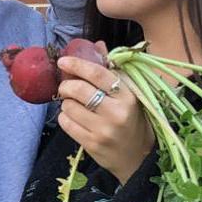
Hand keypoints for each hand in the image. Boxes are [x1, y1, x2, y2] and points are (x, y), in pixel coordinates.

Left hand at [56, 43, 154, 183]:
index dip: (77, 64)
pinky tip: (74, 118)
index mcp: (128, 96)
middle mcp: (116, 112)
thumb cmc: (131, 120)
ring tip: (76, 106)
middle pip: (78, 89)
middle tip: (66, 87)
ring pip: (68, 106)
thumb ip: (111, 70)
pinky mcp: (92, 144)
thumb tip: (97, 44)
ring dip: (66, 103)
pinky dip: (65, 117)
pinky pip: (66, 123)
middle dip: (66, 85)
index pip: (97, 74)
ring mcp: (103, 130)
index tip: (63, 61)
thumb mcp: (128, 94)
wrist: (138, 157)